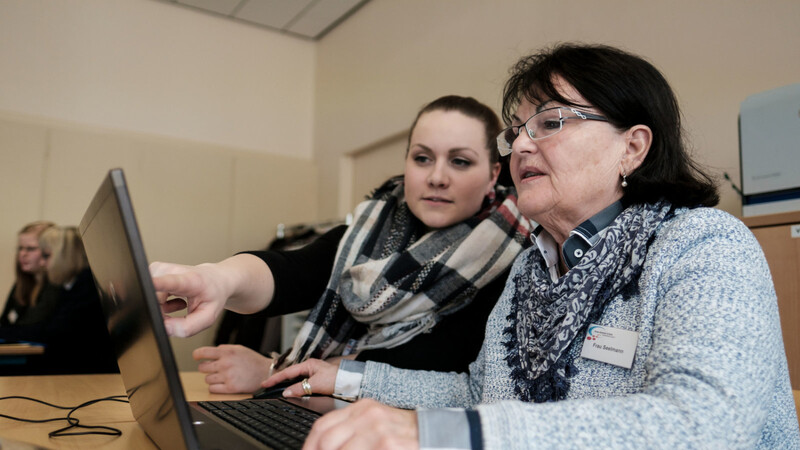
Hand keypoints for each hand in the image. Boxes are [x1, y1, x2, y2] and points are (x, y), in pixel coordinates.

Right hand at [150, 261, 231, 337]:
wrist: (215, 280)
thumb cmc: (212, 296)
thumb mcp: (208, 317)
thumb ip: (188, 327)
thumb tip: (165, 328)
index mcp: (189, 280)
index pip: (169, 282)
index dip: (157, 284)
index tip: (148, 284)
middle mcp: (172, 271)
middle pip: (154, 300)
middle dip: (162, 314)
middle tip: (181, 311)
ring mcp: (161, 269)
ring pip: (149, 300)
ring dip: (162, 309)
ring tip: (180, 303)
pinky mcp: (154, 271)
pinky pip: (148, 297)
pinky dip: (160, 304)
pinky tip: (174, 300)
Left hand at [194, 345, 271, 393]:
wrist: (266, 372)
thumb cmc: (253, 360)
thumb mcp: (239, 349)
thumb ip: (223, 349)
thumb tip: (209, 353)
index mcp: (227, 352)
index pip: (203, 352)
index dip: (196, 355)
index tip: (196, 357)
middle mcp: (225, 363)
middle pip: (202, 367)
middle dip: (206, 368)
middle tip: (213, 369)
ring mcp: (227, 376)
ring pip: (207, 379)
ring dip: (212, 378)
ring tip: (222, 376)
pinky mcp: (230, 388)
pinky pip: (212, 389)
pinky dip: (215, 387)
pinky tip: (222, 384)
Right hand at [262, 358, 338, 397]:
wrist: (350, 381)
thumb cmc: (336, 379)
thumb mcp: (315, 384)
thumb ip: (299, 388)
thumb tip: (286, 392)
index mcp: (308, 365)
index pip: (287, 372)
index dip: (275, 378)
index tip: (265, 383)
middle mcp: (310, 367)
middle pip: (290, 374)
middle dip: (279, 379)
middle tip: (267, 385)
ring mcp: (314, 373)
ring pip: (296, 378)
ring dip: (287, 383)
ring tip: (276, 387)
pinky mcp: (317, 379)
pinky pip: (302, 382)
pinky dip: (295, 386)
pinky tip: (292, 390)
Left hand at [303, 399, 417, 449]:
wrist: (434, 434)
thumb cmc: (401, 434)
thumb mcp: (374, 425)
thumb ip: (350, 432)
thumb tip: (324, 446)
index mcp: (361, 408)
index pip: (322, 425)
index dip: (309, 445)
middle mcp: (367, 415)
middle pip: (326, 440)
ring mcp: (378, 430)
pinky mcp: (387, 444)